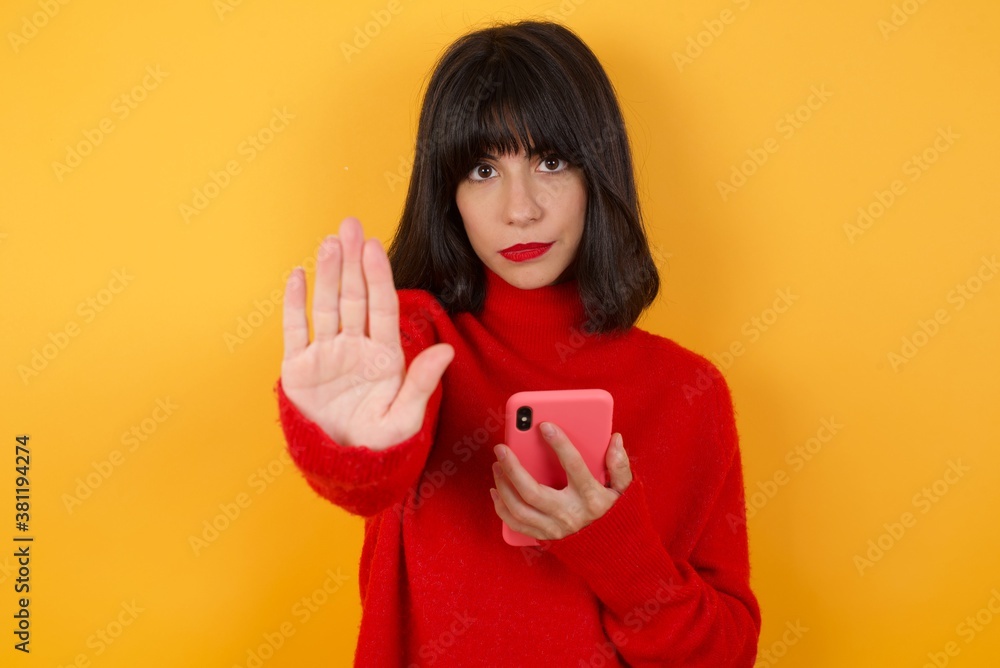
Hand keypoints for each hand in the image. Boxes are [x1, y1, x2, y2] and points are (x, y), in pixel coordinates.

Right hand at [280, 216, 454, 448]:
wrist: (344, 467)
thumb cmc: (380, 445)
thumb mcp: (404, 417)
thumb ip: (421, 382)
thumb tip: (446, 351)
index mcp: (383, 356)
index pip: (381, 307)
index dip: (378, 276)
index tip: (375, 248)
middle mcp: (354, 348)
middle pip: (354, 296)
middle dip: (352, 261)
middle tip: (350, 225)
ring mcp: (326, 355)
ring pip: (327, 306)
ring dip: (327, 274)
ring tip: (329, 243)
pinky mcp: (299, 368)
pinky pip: (296, 330)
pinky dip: (295, 303)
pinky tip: (298, 276)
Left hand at [489, 422, 632, 540]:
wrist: (611, 549)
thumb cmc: (613, 511)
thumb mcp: (624, 489)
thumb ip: (619, 465)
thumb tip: (616, 439)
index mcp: (591, 497)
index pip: (574, 466)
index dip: (560, 444)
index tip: (545, 425)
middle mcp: (570, 514)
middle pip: (533, 491)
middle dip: (513, 467)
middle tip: (501, 448)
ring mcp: (555, 528)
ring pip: (519, 508)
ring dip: (504, 485)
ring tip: (497, 465)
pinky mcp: (544, 536)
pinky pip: (516, 523)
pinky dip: (502, 507)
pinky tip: (496, 490)